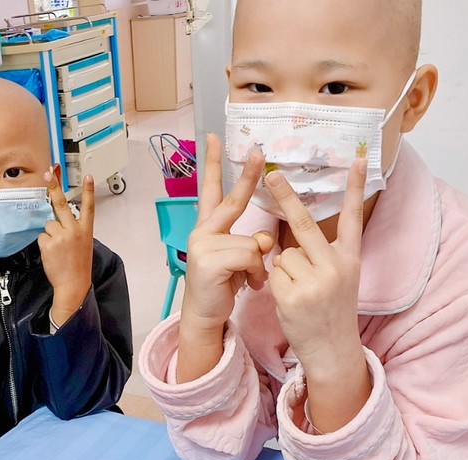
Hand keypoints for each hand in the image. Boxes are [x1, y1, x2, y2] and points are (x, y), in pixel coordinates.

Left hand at [38, 171, 94, 327]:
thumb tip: (57, 218)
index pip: (88, 206)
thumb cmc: (78, 266)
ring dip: (49, 234)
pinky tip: (52, 253)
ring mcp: (61, 236)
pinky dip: (44, 244)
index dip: (88, 190)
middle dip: (53, 187)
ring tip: (57, 249)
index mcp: (85, 230)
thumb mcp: (83, 244)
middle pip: (61, 204)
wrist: (74, 285)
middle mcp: (74, 230)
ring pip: (48, 224)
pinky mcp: (49, 244)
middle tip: (48, 174)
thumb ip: (73, 229)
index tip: (88, 176)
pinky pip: (41, 236)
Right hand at [175, 134, 271, 382]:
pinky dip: (255, 273)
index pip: (212, 190)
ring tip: (247, 279)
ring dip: (258, 264)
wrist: (204, 314)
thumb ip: (250, 242)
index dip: (213, 164)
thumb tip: (265, 240)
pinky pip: (250, 256)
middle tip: (257, 151)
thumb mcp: (239, 259)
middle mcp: (202, 231)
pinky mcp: (209, 261)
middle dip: (246, 176)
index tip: (213, 137)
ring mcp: (203, 245)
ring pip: (253, 242)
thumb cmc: (223, 284)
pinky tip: (245, 285)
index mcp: (208, 227)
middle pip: (231, 200)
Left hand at [264, 158, 370, 430]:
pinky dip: (276, 284)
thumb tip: (291, 235)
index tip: (359, 157)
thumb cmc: (331, 310)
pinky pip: (274, 274)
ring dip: (283, 268)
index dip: (356, 187)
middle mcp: (335, 267)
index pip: (354, 217)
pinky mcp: (294, 296)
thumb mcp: (340, 278)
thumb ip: (323, 255)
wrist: (332, 349)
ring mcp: (315, 282)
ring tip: (299, 291)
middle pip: (305, 224)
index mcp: (350, 259)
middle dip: (287, 197)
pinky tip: (290, 301)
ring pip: (283, 255)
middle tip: (272, 173)